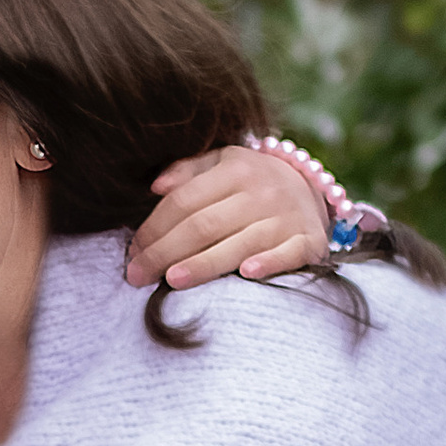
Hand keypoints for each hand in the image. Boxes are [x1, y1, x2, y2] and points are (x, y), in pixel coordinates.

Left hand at [125, 143, 328, 290]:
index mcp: (235, 169)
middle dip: (165, 252)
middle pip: (204, 225)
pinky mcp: (308, 240)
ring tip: (171, 281)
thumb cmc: (251, 182)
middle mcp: (261, 191)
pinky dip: (268, 262)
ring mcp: (285, 217)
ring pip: (238, 243)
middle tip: (136, 276)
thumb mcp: (222, 164)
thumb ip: (187, 171)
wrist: (312, 189)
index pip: (184, 201)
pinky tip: (246, 274)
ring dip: (204, 264)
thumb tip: (155, 186)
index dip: (154, 227)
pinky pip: (287, 253)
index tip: (133, 251)